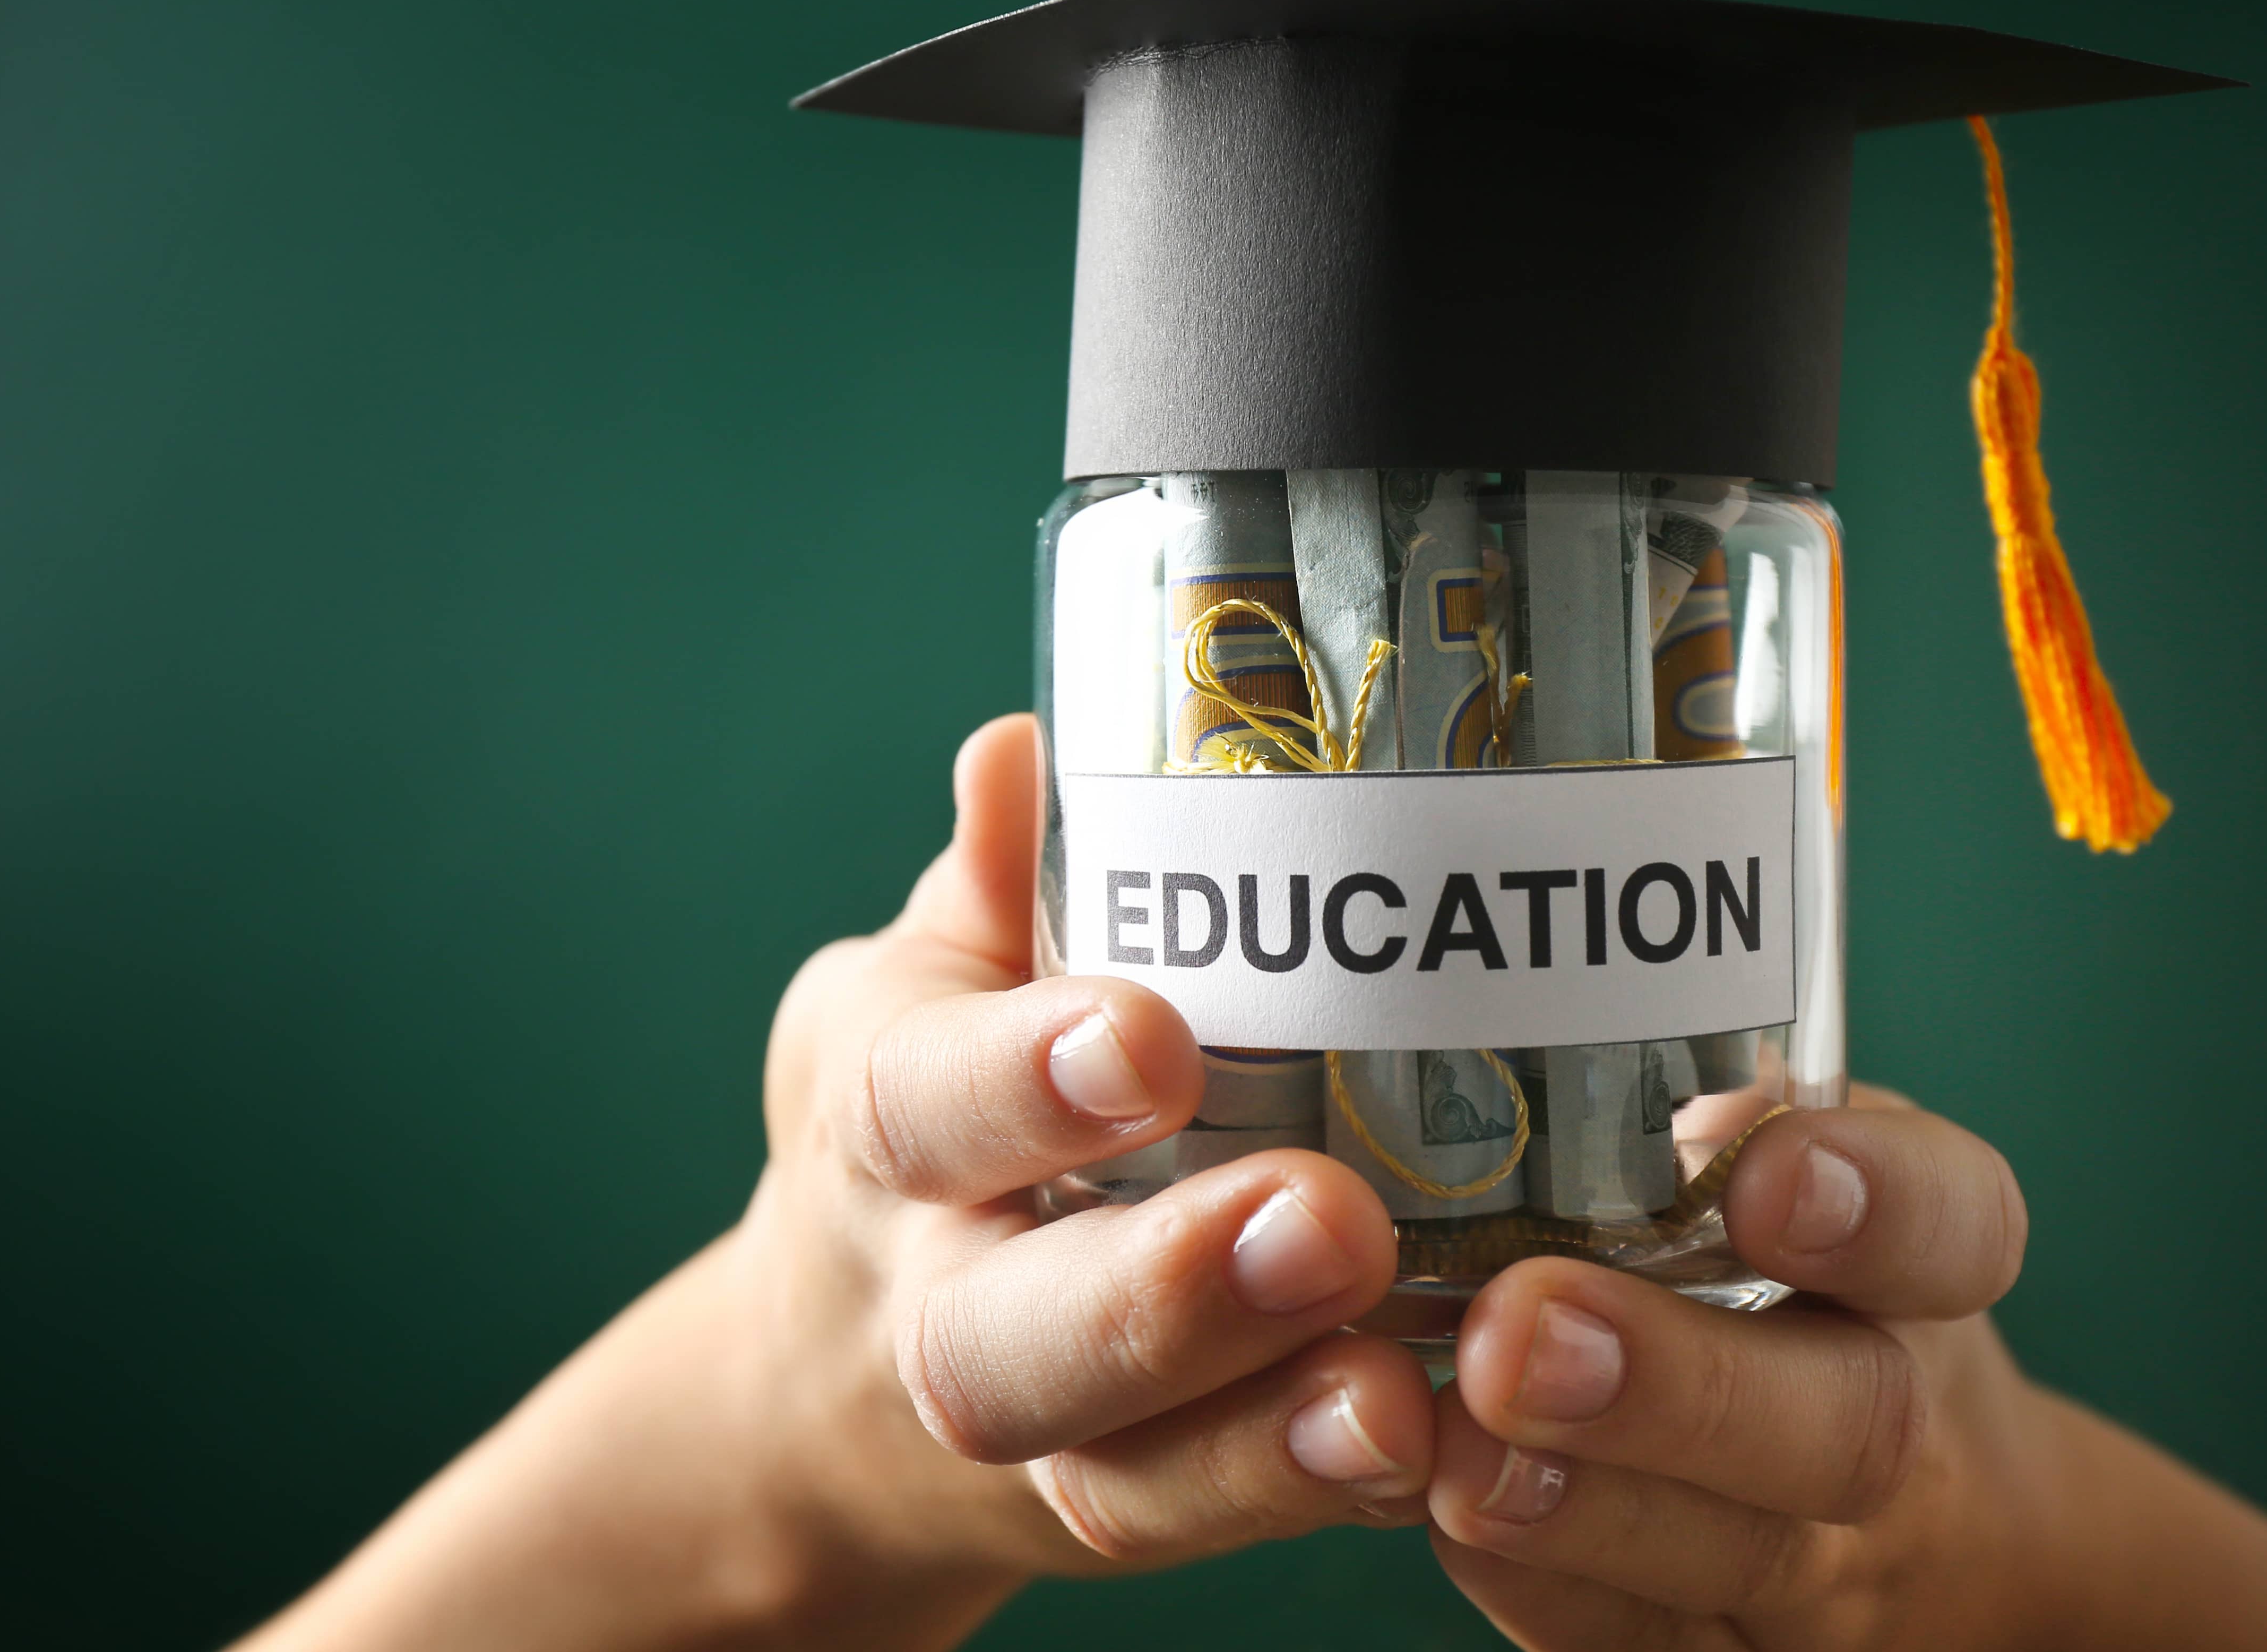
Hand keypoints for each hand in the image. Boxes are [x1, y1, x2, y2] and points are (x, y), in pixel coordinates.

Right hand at [750, 711, 1436, 1594]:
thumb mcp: (930, 977)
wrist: (833, 1364)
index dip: (1028, 1077)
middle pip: (1008, 1337)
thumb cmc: (930, 1104)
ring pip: (1113, 1471)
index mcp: (878, 1121)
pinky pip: (1203, 1524)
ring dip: (1261, 1439)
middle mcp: (932, 1295)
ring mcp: (1030, 1430)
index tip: (1153, 1041)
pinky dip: (1310, 1495)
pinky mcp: (1113, 1505)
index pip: (925, 1102)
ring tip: (1398, 1395)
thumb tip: (1030, 742)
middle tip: (1330, 1225)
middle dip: (1166, 1293)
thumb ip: (996, 876)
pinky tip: (1433, 1451)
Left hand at [1424, 1095, 2266, 1650]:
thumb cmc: (1803, 1295)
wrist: (1927, 1533)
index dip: (1875, 1203)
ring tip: (1455, 1445)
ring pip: (1733, 1557)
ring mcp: (1817, 1568)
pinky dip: (1533, 1580)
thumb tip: (1596, 1057)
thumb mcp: (1804, 1177)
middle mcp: (1890, 1426)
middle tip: (1527, 1325)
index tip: (1770, 1175)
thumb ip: (1724, 1115)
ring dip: (1584, 1504)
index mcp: (1921, 1276)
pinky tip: (1433, 1508)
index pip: (1953, 1228)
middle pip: (1841, 1423)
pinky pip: (1641, 1643)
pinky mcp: (1727, 1648)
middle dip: (1679, 1381)